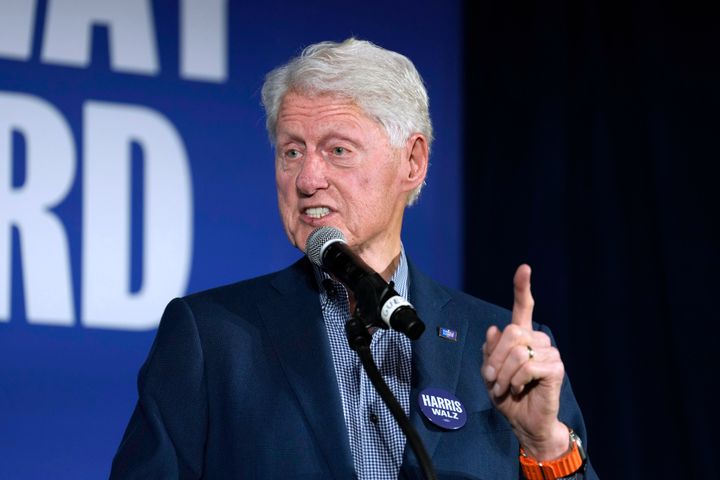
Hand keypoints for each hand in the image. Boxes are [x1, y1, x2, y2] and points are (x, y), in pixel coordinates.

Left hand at [481, 265, 568, 459]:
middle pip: (512, 332)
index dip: (522, 288)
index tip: (524, 269)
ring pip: (517, 351)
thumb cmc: (507, 397)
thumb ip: (489, 350)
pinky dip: (514, 380)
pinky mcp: (556, 368)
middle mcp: (538, 340)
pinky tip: (516, 389)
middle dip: (494, 358)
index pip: (523, 308)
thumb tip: (494, 329)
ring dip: (502, 374)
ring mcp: (550, 352)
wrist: (524, 423)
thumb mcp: (489, 372)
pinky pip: (527, 366)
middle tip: (491, 378)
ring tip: (502, 388)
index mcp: (522, 337)